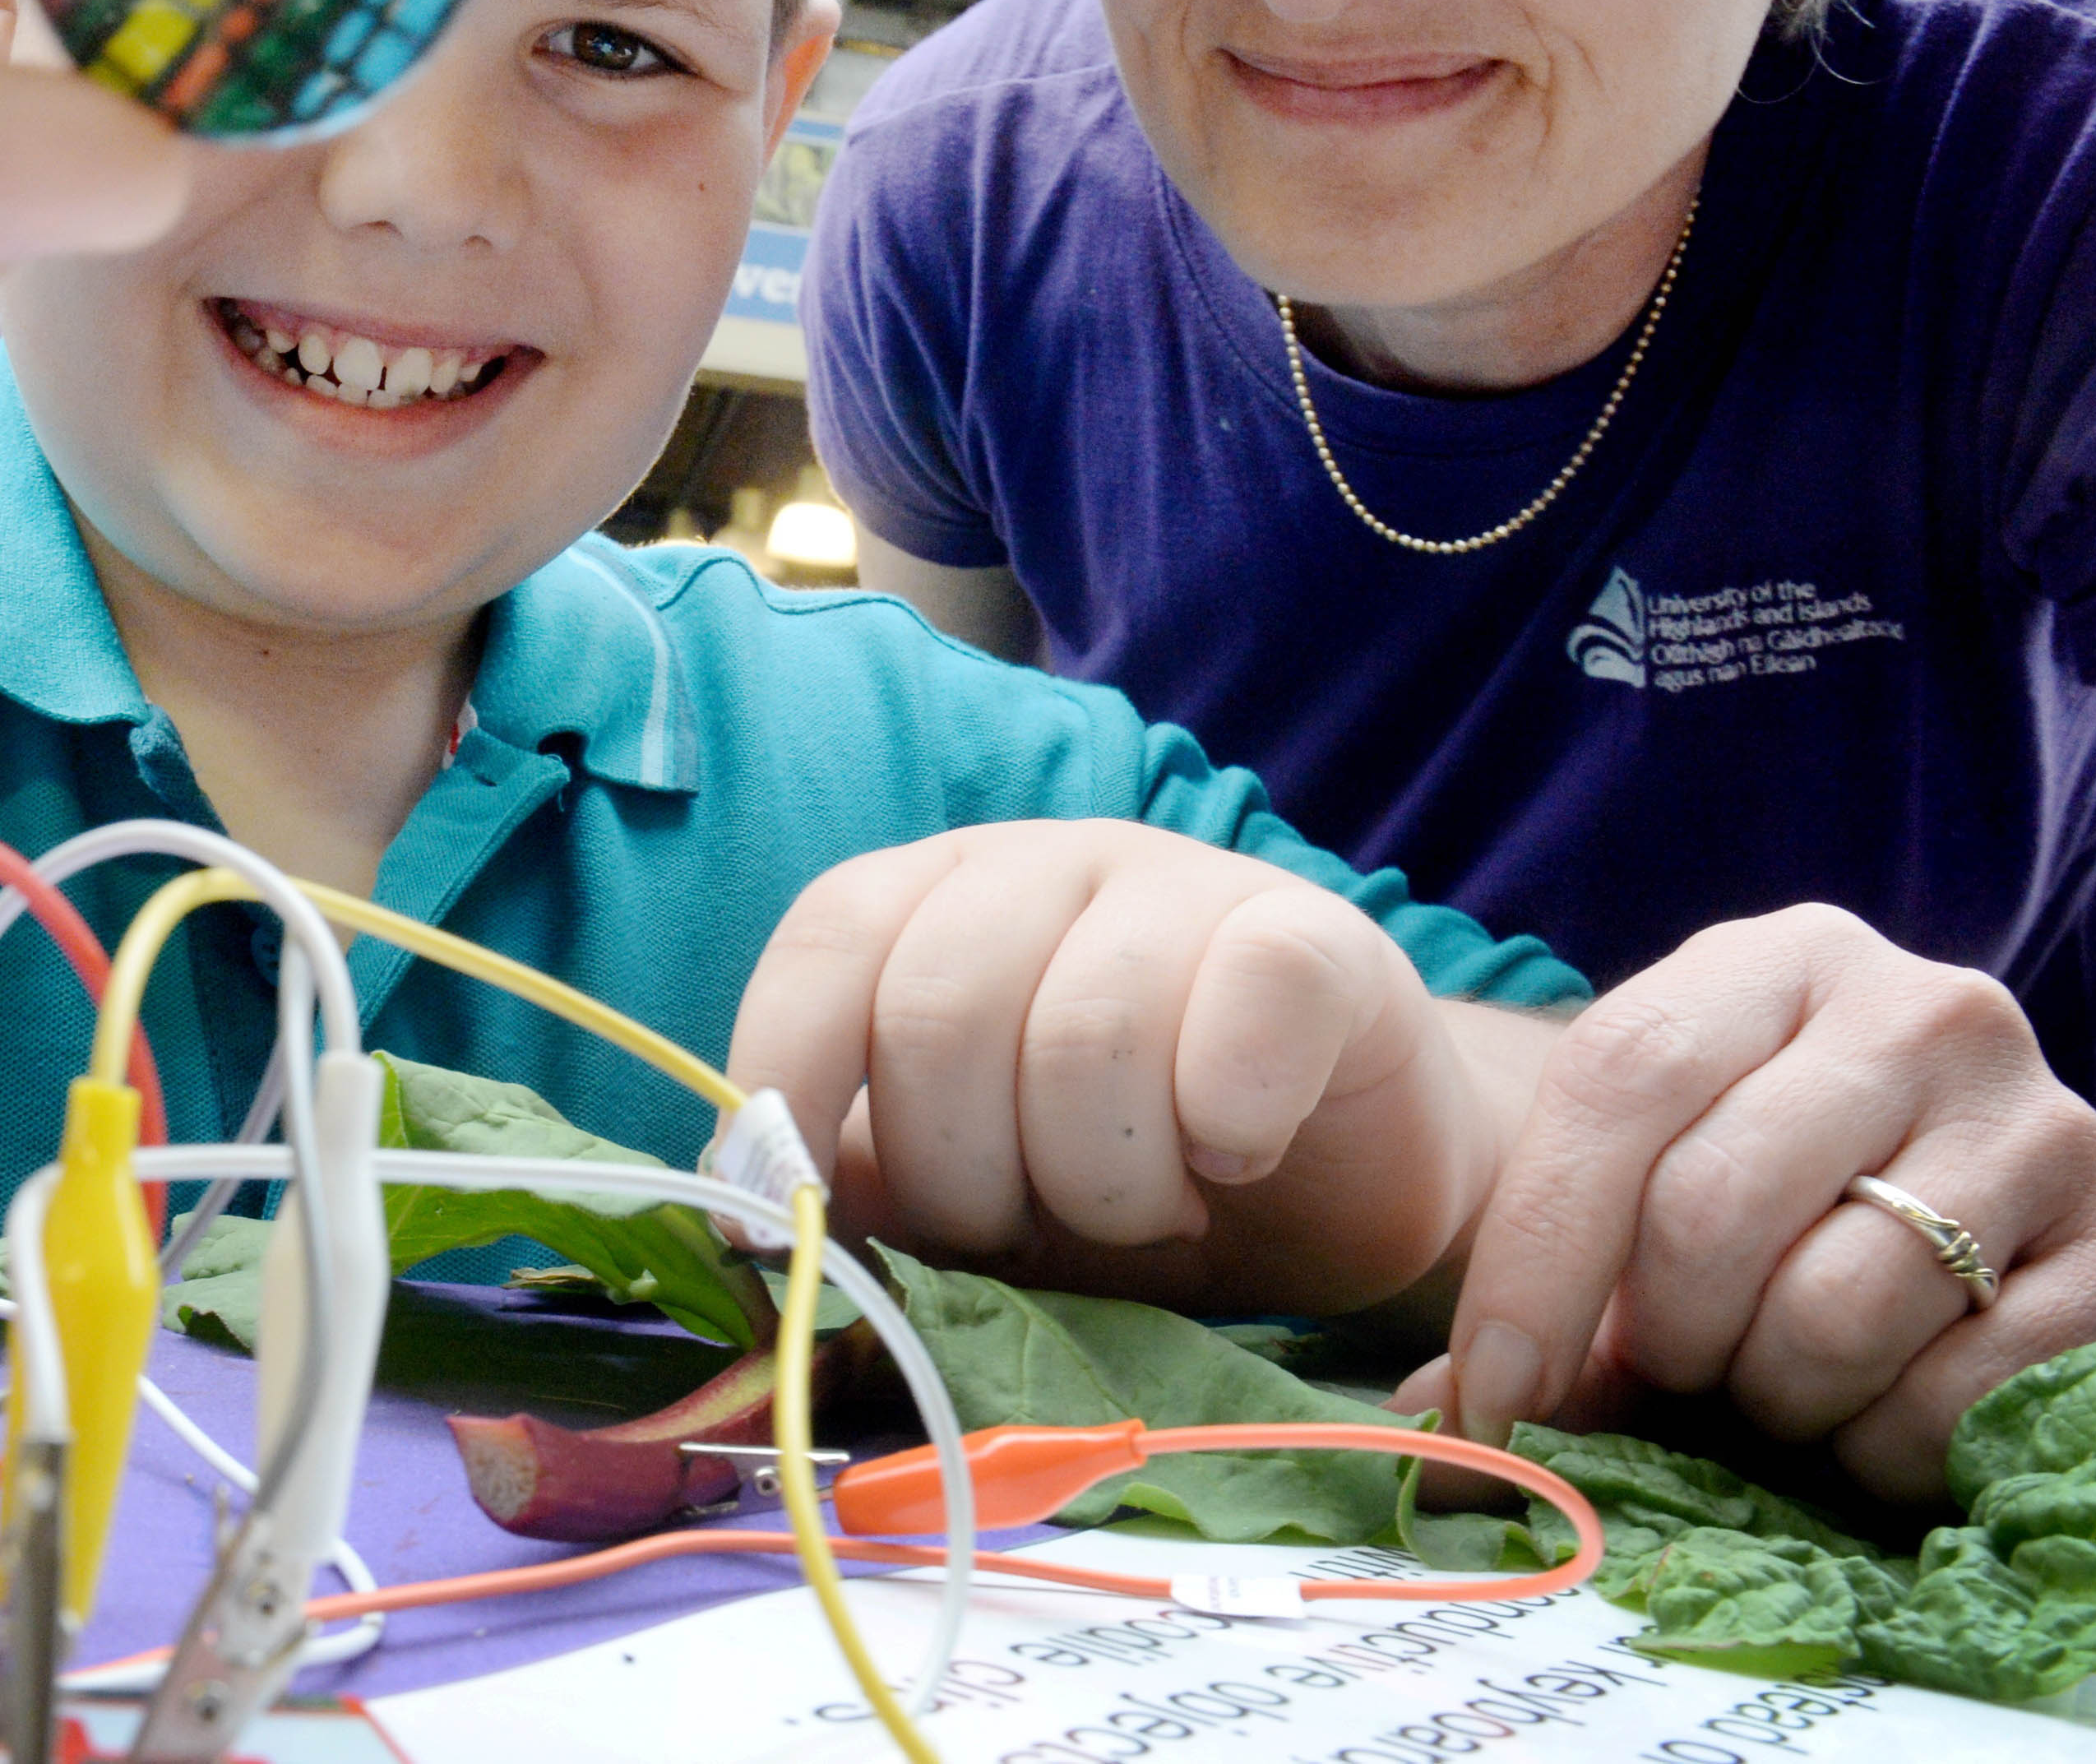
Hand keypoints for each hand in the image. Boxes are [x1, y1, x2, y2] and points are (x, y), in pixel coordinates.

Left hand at [724, 821, 1518, 1310]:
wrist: (1342, 1177)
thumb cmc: (1120, 1176)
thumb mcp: (968, 1193)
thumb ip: (864, 1193)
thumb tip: (753, 1234)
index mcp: (935, 899)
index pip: (825, 946)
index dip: (789, 1084)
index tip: (801, 1226)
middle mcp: (1047, 861)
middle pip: (941, 1010)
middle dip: (967, 1180)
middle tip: (1033, 1230)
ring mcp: (1185, 881)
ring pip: (1087, 1030)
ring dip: (1103, 1183)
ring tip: (1144, 1209)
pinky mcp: (1316, 937)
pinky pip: (1243, 1012)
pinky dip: (1224, 1125)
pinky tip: (1236, 1157)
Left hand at [1421, 906, 2095, 1501]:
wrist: (2048, 1237)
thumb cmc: (1816, 1205)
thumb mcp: (1681, 1189)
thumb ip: (1562, 1292)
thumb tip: (1443, 1430)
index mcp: (1778, 961)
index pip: (1621, 1075)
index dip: (1537, 1252)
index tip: (1494, 1390)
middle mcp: (1918, 1007)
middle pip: (1711, 1206)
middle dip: (1669, 1336)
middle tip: (1692, 1370)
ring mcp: (2041, 1120)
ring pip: (1833, 1312)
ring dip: (1784, 1398)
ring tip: (1799, 1378)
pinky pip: (1955, 1398)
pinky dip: (1894, 1445)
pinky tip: (1897, 1408)